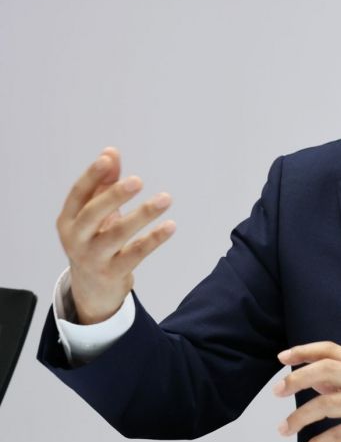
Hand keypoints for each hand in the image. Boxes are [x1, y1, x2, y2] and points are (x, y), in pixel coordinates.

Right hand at [56, 147, 175, 323]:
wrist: (91, 289)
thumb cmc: (95, 240)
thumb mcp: (95, 212)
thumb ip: (104, 182)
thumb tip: (111, 152)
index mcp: (68, 219)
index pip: (78, 194)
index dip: (91, 176)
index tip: (108, 159)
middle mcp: (76, 238)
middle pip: (92, 213)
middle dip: (114, 196)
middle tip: (138, 180)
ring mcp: (93, 258)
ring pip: (117, 235)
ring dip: (143, 215)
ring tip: (166, 198)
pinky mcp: (112, 273)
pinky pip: (135, 254)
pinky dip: (153, 239)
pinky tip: (170, 225)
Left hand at [274, 341, 340, 441]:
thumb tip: (314, 380)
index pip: (330, 350)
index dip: (305, 351)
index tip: (283, 358)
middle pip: (325, 370)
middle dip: (296, 379)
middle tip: (277, 390)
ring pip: (326, 405)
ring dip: (299, 417)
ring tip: (284, 428)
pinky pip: (338, 434)